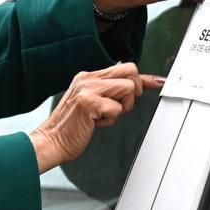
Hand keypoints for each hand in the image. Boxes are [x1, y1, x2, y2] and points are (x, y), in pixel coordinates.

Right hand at [28, 63, 162, 171]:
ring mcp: (88, 89)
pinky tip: (96, 123)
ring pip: (128, 89)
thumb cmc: (70, 127)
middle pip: (130, 71)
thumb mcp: (88, 103)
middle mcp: (88, 79)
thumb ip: (107, 92)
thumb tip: (132, 86)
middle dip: (134, 91)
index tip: (159, 81)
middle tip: (121, 106)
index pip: (123, 68)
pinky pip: (117, 109)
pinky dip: (110, 120)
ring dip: (122, 107)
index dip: (144, 78)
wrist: (51, 141)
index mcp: (88, 77)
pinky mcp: (89, 102)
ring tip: (103, 116)